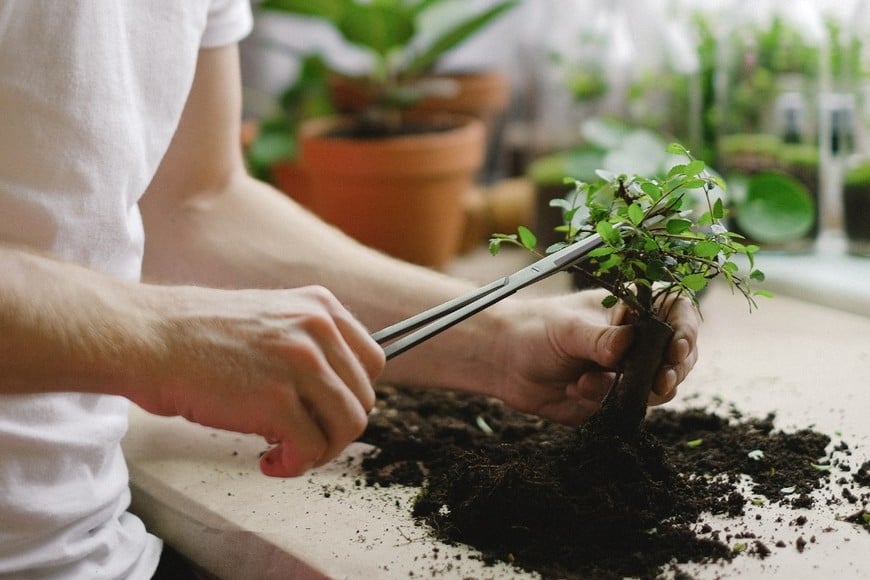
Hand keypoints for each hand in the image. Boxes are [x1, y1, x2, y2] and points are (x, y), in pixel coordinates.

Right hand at [131, 285, 384, 477]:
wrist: (147, 338)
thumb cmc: (197, 335)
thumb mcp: (270, 317)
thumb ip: (308, 342)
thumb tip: (336, 390)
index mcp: (321, 306)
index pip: (373, 361)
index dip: (351, 394)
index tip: (324, 410)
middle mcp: (319, 329)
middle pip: (363, 398)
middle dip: (334, 428)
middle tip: (300, 438)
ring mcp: (301, 363)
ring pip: (348, 426)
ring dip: (320, 450)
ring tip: (286, 452)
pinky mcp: (277, 400)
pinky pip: (311, 448)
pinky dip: (295, 465)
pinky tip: (269, 462)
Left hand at [486, 290, 699, 424]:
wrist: (504, 361)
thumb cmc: (536, 330)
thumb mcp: (568, 329)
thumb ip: (599, 339)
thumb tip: (627, 346)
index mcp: (632, 310)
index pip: (677, 312)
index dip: (686, 330)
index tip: (678, 348)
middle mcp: (637, 342)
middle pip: (680, 357)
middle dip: (673, 371)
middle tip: (661, 381)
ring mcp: (628, 372)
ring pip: (659, 388)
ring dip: (633, 390)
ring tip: (586, 382)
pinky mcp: (614, 400)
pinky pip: (629, 409)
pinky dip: (607, 404)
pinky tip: (575, 390)